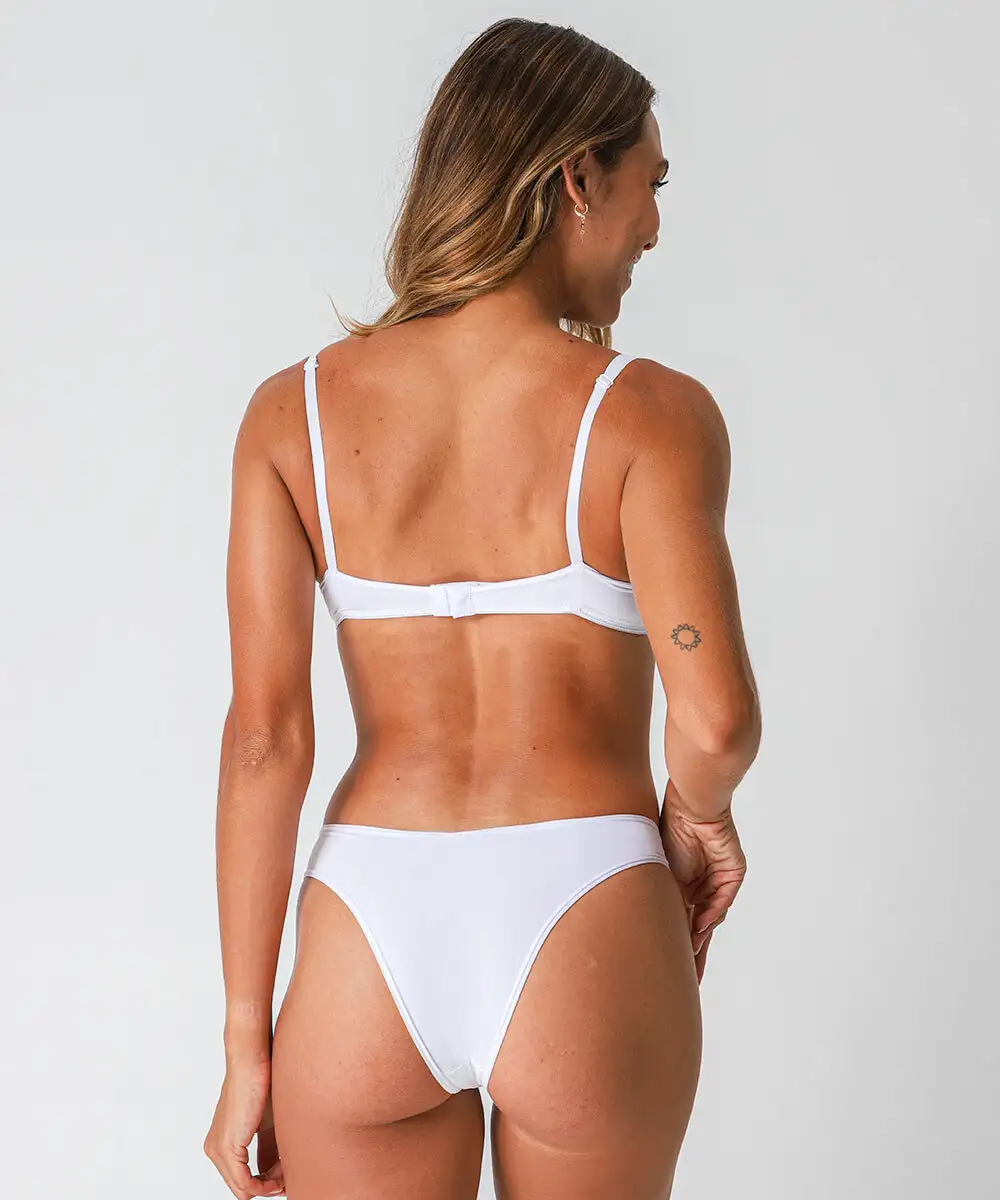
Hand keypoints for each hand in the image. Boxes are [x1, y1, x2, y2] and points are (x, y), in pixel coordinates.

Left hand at [204, 1059, 284, 1197]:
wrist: (252, 1060)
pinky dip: (263, 1186)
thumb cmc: (262, 1082)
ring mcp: (218, 1150)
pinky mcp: (227, 1147)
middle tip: (289, 1179)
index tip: (286, 1178)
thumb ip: (269, 1148)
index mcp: (222, 1143)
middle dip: (269, 1186)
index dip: (267, 1183)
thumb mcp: (268, 1123)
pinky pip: (244, 1183)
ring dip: (269, 1185)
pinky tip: (279, 1179)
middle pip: (243, 1187)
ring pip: (243, 1188)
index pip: (243, 1178)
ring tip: (287, 1176)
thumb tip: (277, 1172)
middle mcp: (215, 1149)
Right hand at [658, 778, 746, 983]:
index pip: (680, 922)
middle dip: (694, 955)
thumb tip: (672, 931)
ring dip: (701, 940)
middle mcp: (699, 886)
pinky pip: (721, 901)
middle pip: (698, 928)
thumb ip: (667, 903)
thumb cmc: (669, 833)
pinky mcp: (732, 874)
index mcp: (680, 886)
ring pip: (711, 918)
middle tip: (689, 983)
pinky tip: (699, 928)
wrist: (690, 808)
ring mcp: (717, 881)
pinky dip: (710, 915)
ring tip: (691, 963)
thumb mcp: (661, 873)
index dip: (676, 945)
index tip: (670, 970)